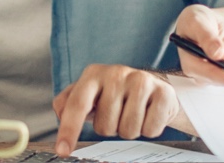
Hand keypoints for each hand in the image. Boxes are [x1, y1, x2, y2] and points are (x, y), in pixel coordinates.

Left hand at [52, 64, 178, 155]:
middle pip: (104, 125)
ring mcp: (141, 81)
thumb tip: (60, 114)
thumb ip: (68, 103)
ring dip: (129, 130)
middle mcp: (116, 73)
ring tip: (132, 114)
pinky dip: (149, 130)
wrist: (154, 87)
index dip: (68, 129)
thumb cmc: (116, 94)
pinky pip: (150, 130)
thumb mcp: (90, 93)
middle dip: (110, 128)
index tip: (63, 150)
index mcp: (93, 74)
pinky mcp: (163, 92)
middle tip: (117, 115)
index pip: (77, 104)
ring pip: (128, 130)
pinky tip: (148, 115)